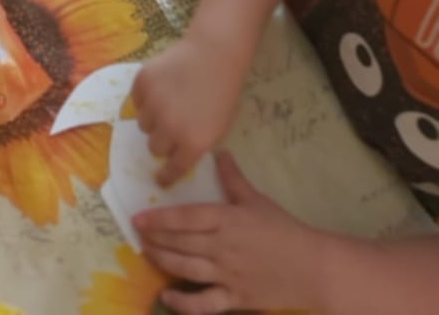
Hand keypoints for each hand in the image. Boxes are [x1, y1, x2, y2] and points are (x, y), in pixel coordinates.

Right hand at [133, 35, 243, 185]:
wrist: (214, 55)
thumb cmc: (222, 93)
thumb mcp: (218, 129)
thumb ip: (196, 146)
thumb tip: (177, 155)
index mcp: (192, 143)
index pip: (173, 169)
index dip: (166, 176)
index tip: (160, 179)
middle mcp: (169, 127)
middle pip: (154, 148)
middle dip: (161, 142)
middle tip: (169, 129)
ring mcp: (153, 104)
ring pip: (142, 124)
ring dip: (153, 120)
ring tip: (166, 104)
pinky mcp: (141, 82)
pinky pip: (136, 101)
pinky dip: (145, 99)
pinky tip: (161, 88)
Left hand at [135, 153, 326, 313]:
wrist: (314, 268)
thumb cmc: (284, 230)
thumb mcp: (257, 200)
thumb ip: (234, 179)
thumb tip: (219, 152)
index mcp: (227, 220)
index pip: (186, 218)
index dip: (160, 219)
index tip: (138, 217)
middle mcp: (222, 248)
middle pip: (181, 242)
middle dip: (156, 238)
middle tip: (137, 234)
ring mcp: (227, 276)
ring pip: (186, 269)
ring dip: (163, 261)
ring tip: (147, 253)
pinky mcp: (235, 300)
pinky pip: (204, 304)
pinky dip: (184, 303)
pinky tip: (167, 296)